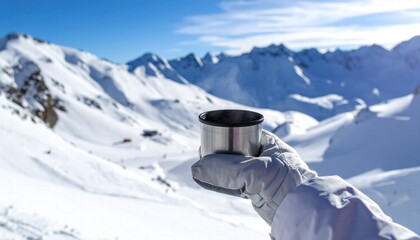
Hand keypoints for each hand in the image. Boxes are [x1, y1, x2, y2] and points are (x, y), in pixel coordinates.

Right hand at [191, 130, 316, 224]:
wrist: (301, 209)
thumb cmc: (284, 182)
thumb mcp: (253, 171)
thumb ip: (224, 169)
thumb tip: (197, 168)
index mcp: (268, 142)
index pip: (241, 133)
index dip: (224, 135)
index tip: (209, 139)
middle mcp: (264, 156)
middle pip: (234, 151)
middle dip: (217, 154)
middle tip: (202, 154)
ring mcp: (260, 174)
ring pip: (232, 169)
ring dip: (217, 170)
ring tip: (201, 168)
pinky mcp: (256, 191)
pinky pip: (233, 184)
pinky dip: (220, 183)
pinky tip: (208, 181)